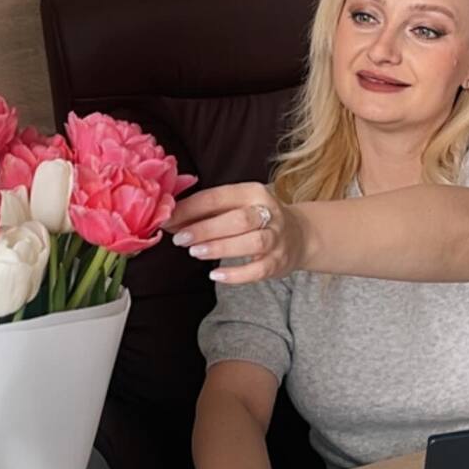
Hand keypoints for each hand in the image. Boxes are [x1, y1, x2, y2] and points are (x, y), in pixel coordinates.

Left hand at [167, 182, 307, 284]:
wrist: (299, 236)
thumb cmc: (255, 219)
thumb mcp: (235, 206)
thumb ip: (205, 211)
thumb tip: (169, 219)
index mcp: (253, 192)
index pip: (219, 197)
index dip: (191, 208)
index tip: (169, 218)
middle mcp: (269, 212)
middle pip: (237, 219)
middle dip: (205, 229)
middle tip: (181, 238)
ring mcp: (276, 238)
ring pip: (250, 242)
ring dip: (220, 247)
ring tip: (195, 252)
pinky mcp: (278, 262)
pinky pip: (258, 270)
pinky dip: (236, 274)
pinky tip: (215, 275)